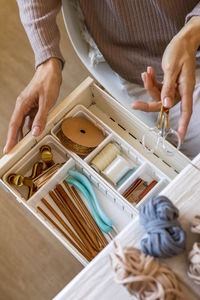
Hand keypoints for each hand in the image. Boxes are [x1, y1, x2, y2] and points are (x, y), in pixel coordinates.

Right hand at [4, 58, 61, 153]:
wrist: (51, 70)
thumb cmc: (48, 82)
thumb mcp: (46, 102)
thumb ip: (40, 118)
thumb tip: (34, 133)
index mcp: (22, 104)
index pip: (14, 125)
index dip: (11, 138)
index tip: (8, 149)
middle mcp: (23, 106)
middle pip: (16, 126)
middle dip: (13, 139)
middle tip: (11, 151)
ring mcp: (28, 106)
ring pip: (23, 124)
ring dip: (22, 135)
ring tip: (20, 146)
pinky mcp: (34, 106)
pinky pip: (30, 120)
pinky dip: (30, 128)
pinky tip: (32, 134)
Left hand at [132, 16, 199, 141]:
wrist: (183, 40)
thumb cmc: (180, 51)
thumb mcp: (172, 69)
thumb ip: (168, 87)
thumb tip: (166, 104)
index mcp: (185, 88)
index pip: (186, 111)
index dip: (183, 125)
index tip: (179, 137)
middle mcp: (180, 91)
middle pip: (163, 105)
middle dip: (148, 103)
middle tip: (134, 105)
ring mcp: (174, 88)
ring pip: (157, 95)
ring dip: (149, 85)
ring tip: (146, 73)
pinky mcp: (169, 83)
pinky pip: (157, 87)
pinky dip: (151, 81)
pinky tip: (148, 71)